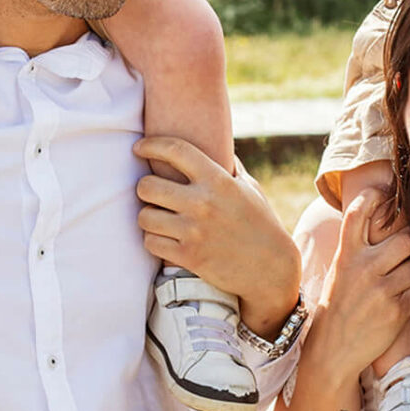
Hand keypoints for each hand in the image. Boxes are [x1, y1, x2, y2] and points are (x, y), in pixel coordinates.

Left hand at [134, 137, 300, 336]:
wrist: (270, 268)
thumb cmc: (260, 223)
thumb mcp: (249, 188)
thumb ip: (229, 166)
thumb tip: (218, 143)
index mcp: (218, 180)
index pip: (175, 150)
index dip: (151, 144)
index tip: (139, 147)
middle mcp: (203, 203)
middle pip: (147, 186)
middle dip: (145, 188)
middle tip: (152, 193)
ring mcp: (194, 231)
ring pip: (144, 217)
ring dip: (148, 217)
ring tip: (158, 217)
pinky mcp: (188, 256)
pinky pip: (150, 242)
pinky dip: (154, 240)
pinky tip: (164, 238)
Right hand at [304, 191, 409, 385]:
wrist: (333, 350)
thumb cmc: (337, 307)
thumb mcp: (339, 272)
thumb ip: (358, 249)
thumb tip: (385, 223)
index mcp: (346, 256)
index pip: (358, 214)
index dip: (373, 198)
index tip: (384, 194)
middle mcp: (364, 268)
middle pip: (406, 239)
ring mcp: (382, 290)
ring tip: (405, 277)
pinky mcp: (398, 310)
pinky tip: (405, 297)